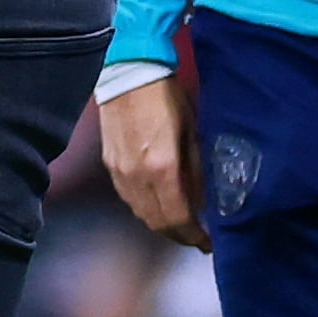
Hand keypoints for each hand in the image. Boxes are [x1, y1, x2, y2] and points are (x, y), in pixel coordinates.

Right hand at [100, 74, 205, 249]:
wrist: (129, 72)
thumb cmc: (167, 97)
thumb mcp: (191, 131)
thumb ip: (195, 170)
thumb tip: (202, 201)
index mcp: (162, 168)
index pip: (178, 218)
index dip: (194, 236)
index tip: (207, 243)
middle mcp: (137, 177)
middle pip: (157, 223)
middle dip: (178, 235)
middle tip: (196, 238)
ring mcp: (120, 173)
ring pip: (140, 213)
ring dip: (161, 224)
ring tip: (180, 224)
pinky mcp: (110, 165)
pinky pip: (128, 198)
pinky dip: (145, 209)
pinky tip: (158, 204)